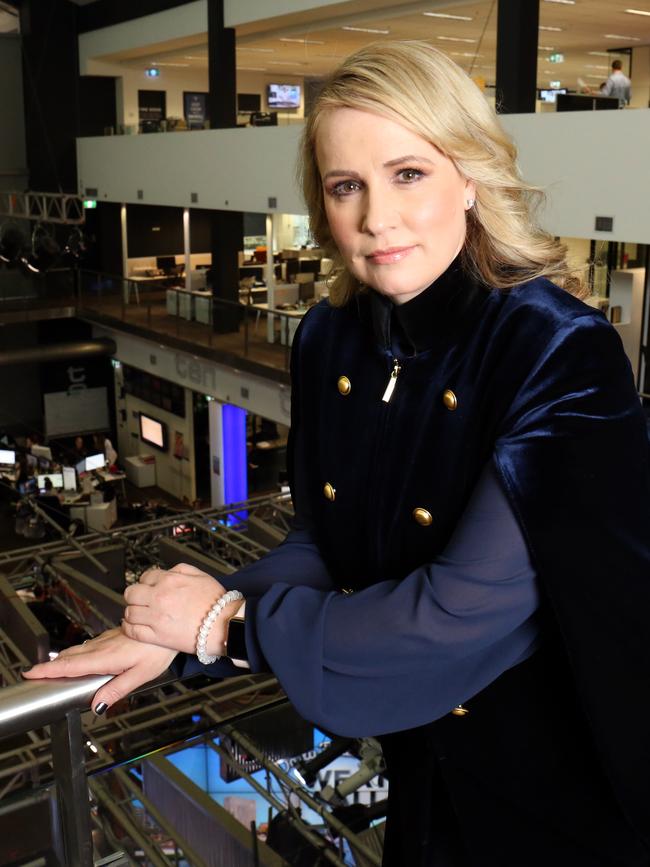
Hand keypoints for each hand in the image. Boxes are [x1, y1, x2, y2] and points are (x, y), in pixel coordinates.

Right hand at [22, 628, 176, 713]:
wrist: (168, 622)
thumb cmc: (158, 650)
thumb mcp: (140, 675)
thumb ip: (116, 690)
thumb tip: (97, 706)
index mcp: (107, 658)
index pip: (71, 665)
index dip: (50, 670)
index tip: (32, 672)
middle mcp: (104, 646)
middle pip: (71, 657)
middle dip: (51, 665)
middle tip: (34, 672)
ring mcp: (108, 639)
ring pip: (80, 649)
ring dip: (63, 658)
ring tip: (51, 666)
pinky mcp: (114, 635)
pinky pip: (90, 645)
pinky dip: (77, 652)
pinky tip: (79, 655)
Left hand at [122, 563, 240, 654]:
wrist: (224, 625)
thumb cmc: (216, 602)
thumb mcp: (201, 575)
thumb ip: (180, 569)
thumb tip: (167, 572)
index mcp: (170, 580)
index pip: (145, 576)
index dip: (147, 582)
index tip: (149, 587)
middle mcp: (159, 597)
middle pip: (131, 593)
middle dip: (135, 595)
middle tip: (141, 600)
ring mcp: (156, 618)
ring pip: (129, 612)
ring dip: (132, 612)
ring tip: (139, 614)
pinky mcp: (157, 636)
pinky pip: (133, 631)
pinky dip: (130, 628)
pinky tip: (135, 626)